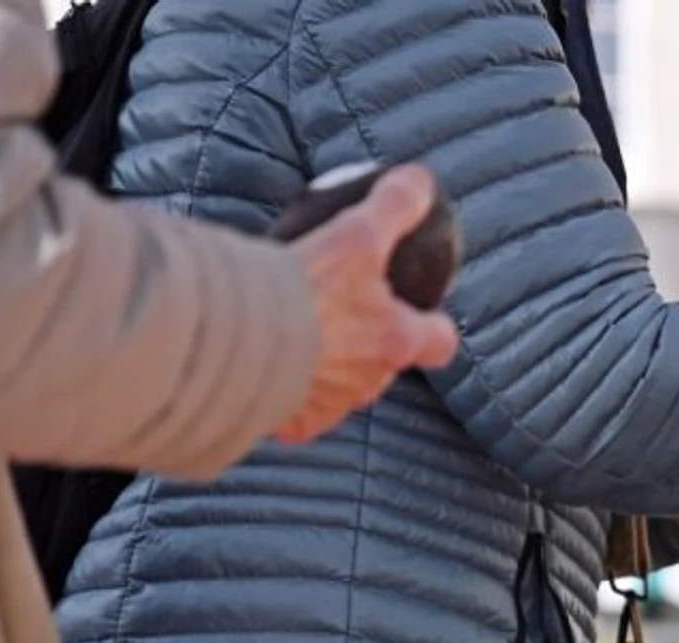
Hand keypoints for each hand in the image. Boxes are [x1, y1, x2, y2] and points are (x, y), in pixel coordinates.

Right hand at [275, 167, 460, 442]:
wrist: (239, 337)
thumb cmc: (305, 289)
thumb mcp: (356, 234)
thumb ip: (394, 206)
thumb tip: (421, 182)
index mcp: (395, 340)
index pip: (439, 342)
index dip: (435, 327)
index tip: (425, 315)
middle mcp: (370, 381)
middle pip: (384, 365)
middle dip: (370, 345)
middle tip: (340, 315)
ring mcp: (332, 406)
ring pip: (339, 387)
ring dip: (326, 365)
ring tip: (294, 334)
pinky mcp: (291, 423)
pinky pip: (295, 408)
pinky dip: (285, 388)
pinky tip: (264, 364)